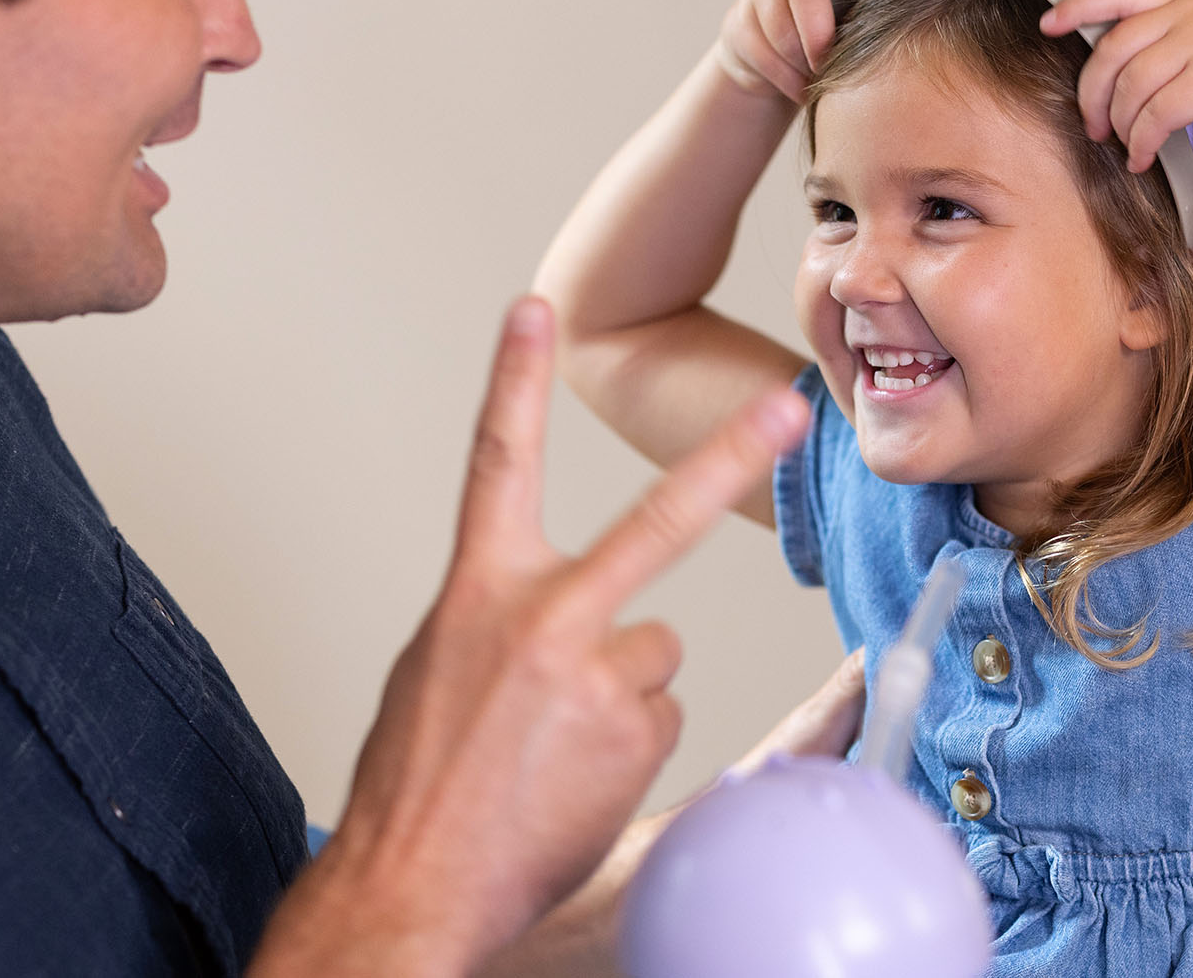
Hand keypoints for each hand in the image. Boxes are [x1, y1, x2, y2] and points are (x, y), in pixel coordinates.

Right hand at [250, 297, 809, 977]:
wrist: (407, 885)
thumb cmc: (416, 779)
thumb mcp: (439, 669)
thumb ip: (504, 618)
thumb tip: (564, 618)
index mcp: (477, 589)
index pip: (496, 461)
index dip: (513, 377)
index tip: (535, 307)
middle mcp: (541, 616)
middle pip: (656, 521)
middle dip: (728, 456)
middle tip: (786, 408)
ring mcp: (594, 675)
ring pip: (653, 655)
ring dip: (620, 694)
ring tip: (554, 750)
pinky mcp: (633, 732)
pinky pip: (657, 716)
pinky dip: (626, 745)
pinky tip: (575, 780)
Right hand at [711, 0, 850, 102]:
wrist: (772, 63)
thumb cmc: (823, 30)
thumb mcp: (851, 9)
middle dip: (817, 28)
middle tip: (827, 59)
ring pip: (780, 28)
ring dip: (803, 62)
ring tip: (818, 76)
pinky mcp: (738, 26)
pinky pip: (764, 55)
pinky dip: (788, 79)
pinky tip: (800, 86)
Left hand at [1040, 0, 1192, 172]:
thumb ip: (1174, 43)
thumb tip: (1121, 72)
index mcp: (1191, 2)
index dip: (1077, 6)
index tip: (1048, 24)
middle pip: (1112, 48)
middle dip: (1092, 92)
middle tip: (1094, 124)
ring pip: (1130, 84)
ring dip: (1120, 124)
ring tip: (1128, 146)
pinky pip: (1155, 113)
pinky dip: (1142, 142)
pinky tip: (1145, 158)